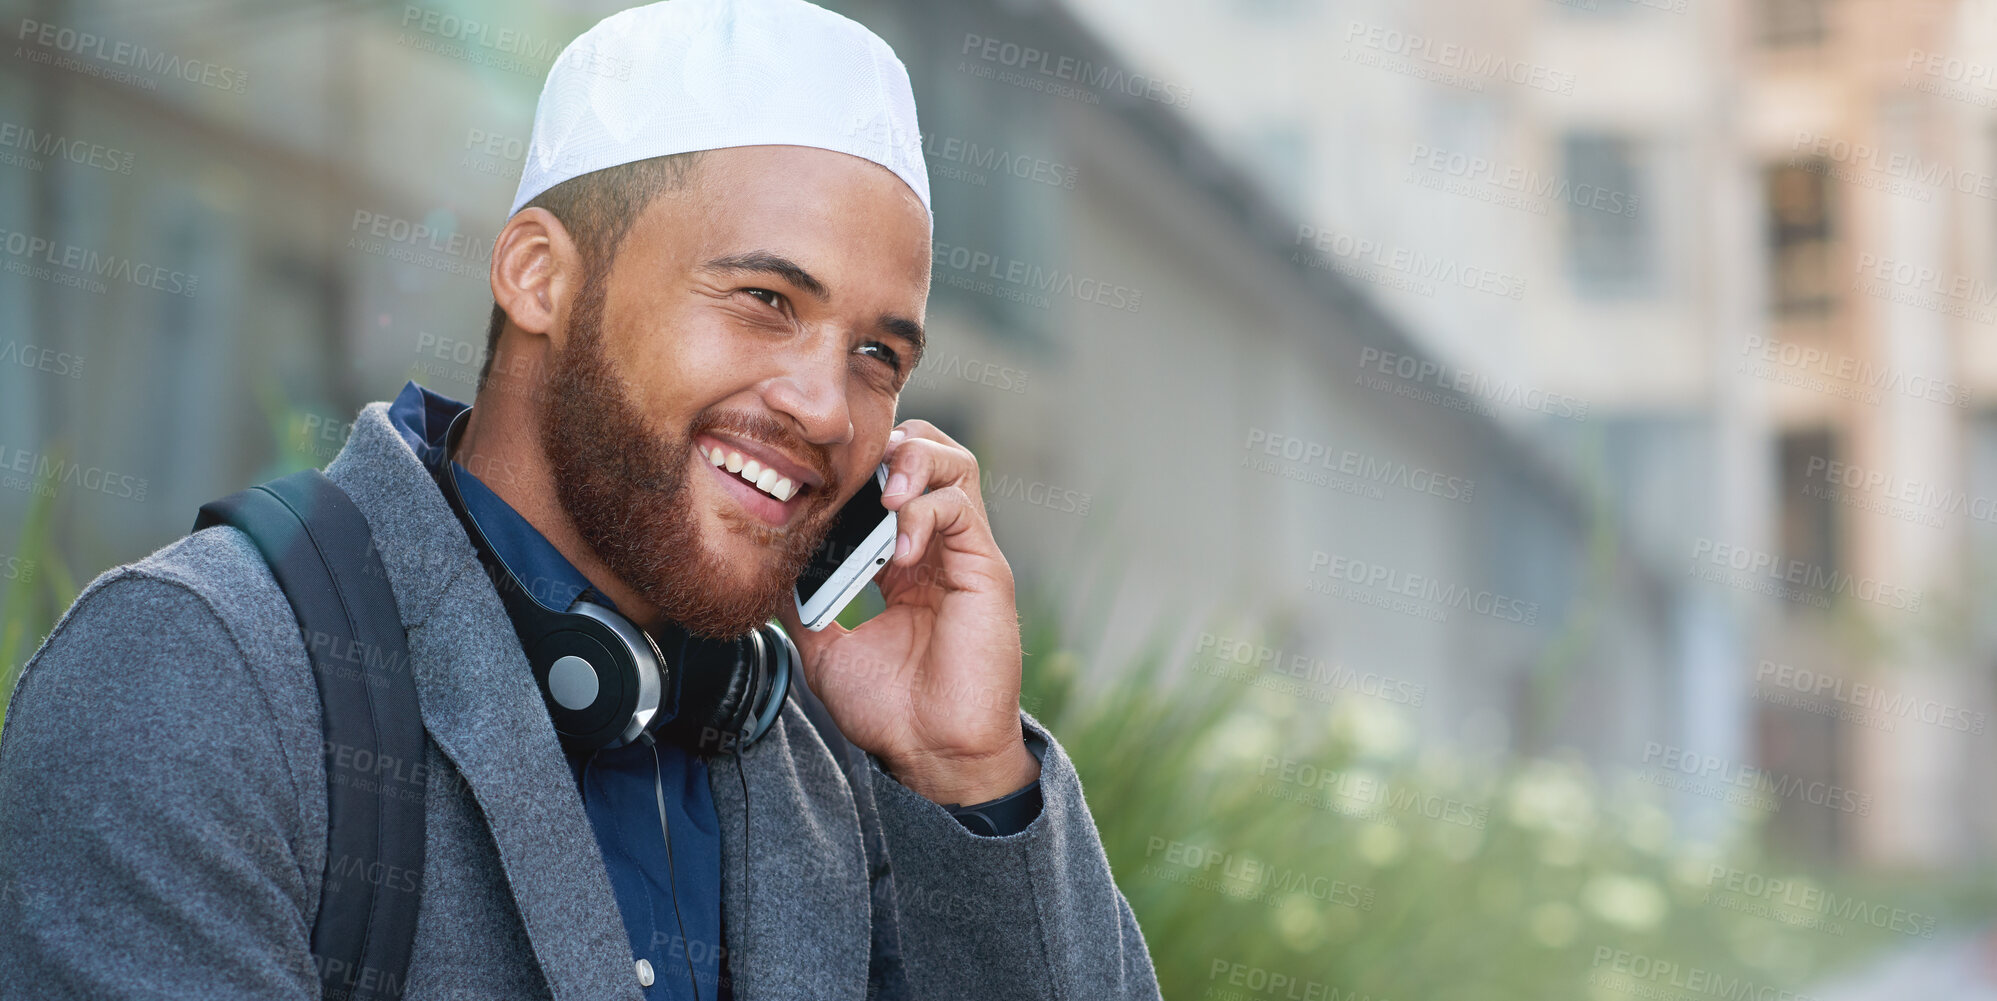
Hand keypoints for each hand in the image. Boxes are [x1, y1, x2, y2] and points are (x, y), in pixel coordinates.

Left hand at [775, 419, 1039, 805]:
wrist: (931, 754)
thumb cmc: (890, 711)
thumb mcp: (825, 651)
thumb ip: (800, 607)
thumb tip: (763, 574)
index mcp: (904, 565)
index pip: (888, 485)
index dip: (857, 474)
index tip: (817, 489)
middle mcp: (938, 551)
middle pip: (928, 457)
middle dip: (891, 448)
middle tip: (855, 474)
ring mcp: (965, 556)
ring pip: (954, 466)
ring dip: (914, 463)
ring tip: (885, 494)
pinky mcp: (986, 569)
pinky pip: (960, 508)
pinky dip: (925, 512)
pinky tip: (900, 548)